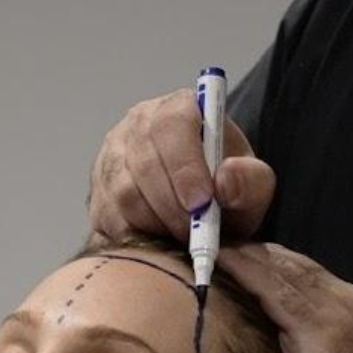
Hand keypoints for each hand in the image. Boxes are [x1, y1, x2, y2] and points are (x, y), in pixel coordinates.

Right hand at [87, 89, 275, 245]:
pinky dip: (137, 238)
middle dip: (173, 206)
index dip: (184, 165)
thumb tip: (225, 181)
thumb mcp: (254, 185)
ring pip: (123, 194)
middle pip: (143, 163)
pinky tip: (161, 243)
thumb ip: (250, 181)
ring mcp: (111, 157)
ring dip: (156, 224)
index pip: (171, 125)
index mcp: (177, 109)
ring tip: (184, 240)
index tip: (202, 202)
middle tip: (197, 236)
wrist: (204, 210)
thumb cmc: (228, 190)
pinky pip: (109, 219)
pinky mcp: (98, 192)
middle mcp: (136, 126)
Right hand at [220, 244, 352, 352]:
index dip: (237, 263)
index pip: (270, 278)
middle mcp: (342, 301)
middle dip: (252, 254)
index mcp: (319, 322)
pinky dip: (293, 273)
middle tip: (215, 248)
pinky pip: (320, 279)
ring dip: (272, 260)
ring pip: (305, 267)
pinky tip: (273, 276)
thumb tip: (243, 308)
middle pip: (289, 264)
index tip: (206, 251)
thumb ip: (272, 338)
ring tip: (237, 257)